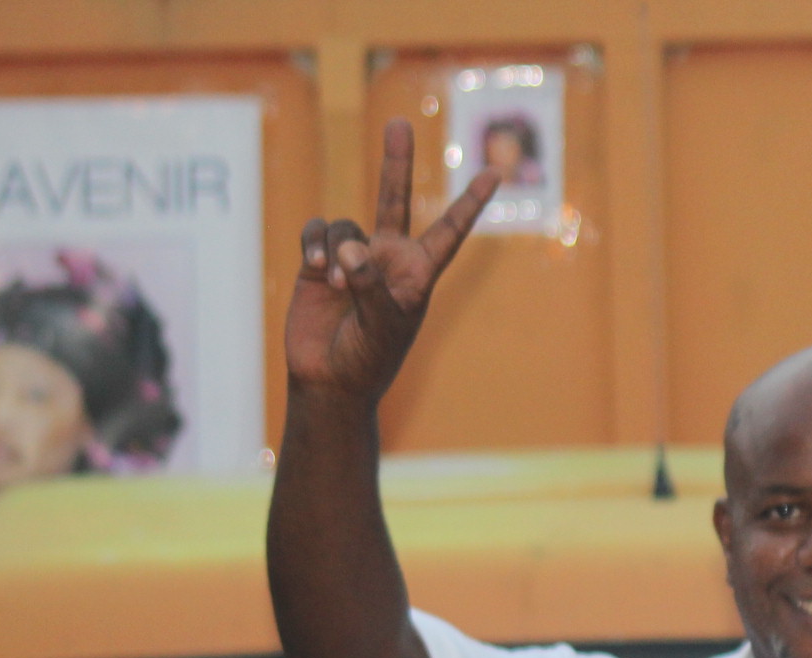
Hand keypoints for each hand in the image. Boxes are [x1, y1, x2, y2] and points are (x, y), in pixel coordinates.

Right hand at [288, 119, 497, 403]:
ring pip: (345, 224)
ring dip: (338, 248)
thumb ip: (371, 284)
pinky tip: (317, 268)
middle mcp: (387, 257)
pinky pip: (317, 232)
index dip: (470, 203)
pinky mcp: (319, 262)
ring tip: (339, 285)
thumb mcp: (381, 326)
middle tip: (401, 123)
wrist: (329, 380)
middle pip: (394, 197)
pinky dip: (315, 244)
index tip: (496, 173)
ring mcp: (352, 256)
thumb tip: (351, 245)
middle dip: (397, 161)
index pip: (449, 231)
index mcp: (418, 273)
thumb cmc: (368, 360)